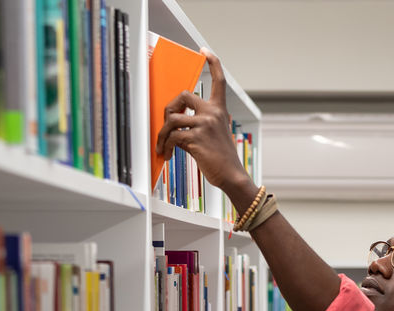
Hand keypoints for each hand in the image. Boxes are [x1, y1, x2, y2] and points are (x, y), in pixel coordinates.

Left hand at [155, 50, 252, 195]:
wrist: (232, 176)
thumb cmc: (222, 159)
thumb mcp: (215, 135)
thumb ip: (200, 123)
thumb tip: (177, 123)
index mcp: (219, 110)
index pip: (219, 80)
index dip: (213, 63)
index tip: (205, 51)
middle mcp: (213, 113)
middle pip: (183, 95)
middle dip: (169, 108)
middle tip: (166, 124)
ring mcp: (205, 124)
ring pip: (172, 119)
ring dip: (162, 134)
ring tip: (162, 146)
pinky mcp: (196, 138)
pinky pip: (172, 136)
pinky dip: (165, 146)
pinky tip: (167, 155)